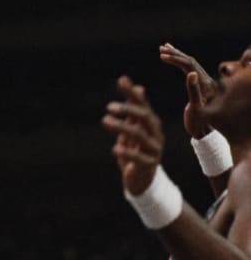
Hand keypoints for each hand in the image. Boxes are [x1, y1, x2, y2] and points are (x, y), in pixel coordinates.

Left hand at [101, 75, 163, 194]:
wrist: (142, 178)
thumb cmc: (136, 148)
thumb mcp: (133, 127)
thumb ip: (132, 107)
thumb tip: (133, 84)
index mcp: (151, 123)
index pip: (142, 104)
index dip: (133, 93)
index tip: (121, 81)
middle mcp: (155, 133)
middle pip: (144, 117)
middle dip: (127, 109)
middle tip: (109, 107)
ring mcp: (154, 149)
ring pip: (140, 135)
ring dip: (121, 126)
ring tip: (104, 121)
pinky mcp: (150, 165)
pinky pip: (140, 158)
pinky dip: (127, 152)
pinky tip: (115, 148)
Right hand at [159, 42, 217, 137]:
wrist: (203, 131)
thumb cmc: (198, 123)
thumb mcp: (196, 109)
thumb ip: (194, 91)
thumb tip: (191, 73)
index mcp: (205, 83)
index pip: (190, 64)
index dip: (176, 58)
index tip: (162, 56)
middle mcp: (205, 80)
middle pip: (190, 61)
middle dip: (175, 53)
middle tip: (161, 48)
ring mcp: (202, 82)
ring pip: (189, 63)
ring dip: (176, 55)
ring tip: (163, 48)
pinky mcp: (199, 85)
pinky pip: (188, 68)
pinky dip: (178, 61)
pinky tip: (172, 59)